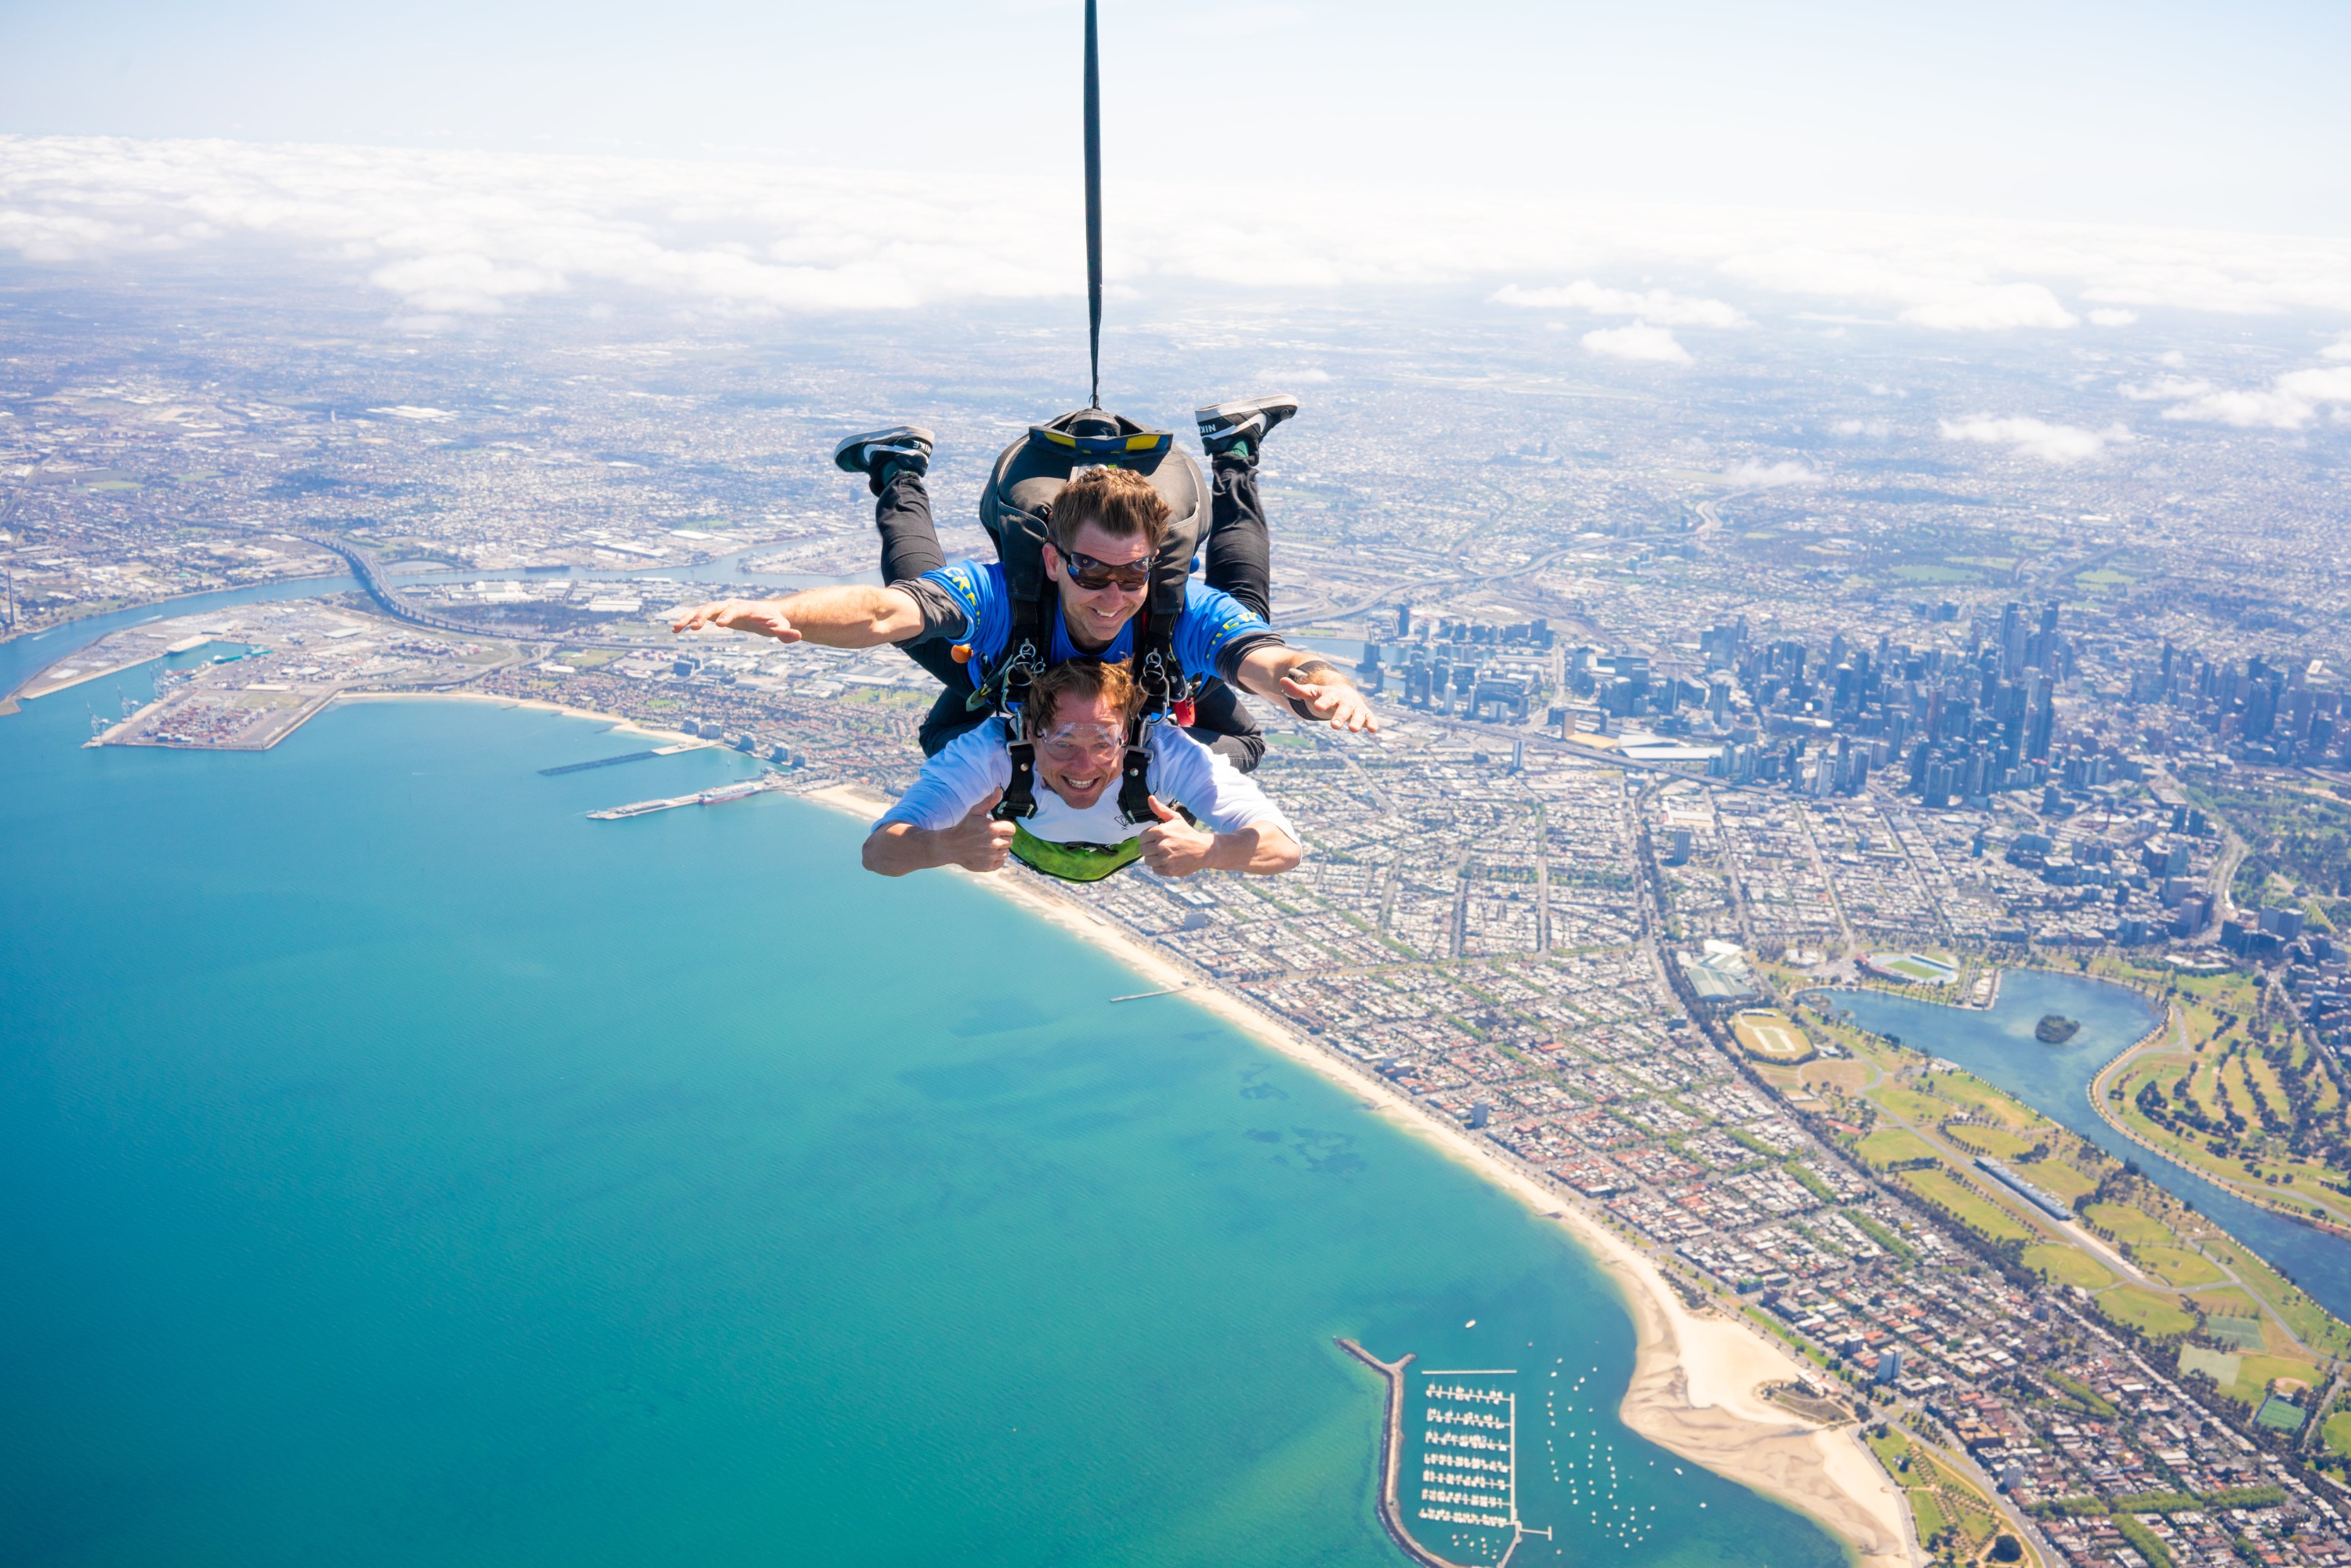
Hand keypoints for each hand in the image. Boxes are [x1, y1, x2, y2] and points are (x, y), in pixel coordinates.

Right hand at [670, 598, 799, 640]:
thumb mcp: (783, 628)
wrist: (768, 614)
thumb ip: (787, 633)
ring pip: (702, 609)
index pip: (736, 609)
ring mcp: (722, 608)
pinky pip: (698, 615)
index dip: (728, 616)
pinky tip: (675, 629)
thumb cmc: (775, 622)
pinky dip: (687, 620)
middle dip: (704, 615)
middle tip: (694, 627)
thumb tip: (797, 636)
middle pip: (715, 606)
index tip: (719, 625)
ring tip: (676, 627)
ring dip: (689, 617)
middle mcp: (732, 605)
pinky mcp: (715, 614)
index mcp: (747, 608)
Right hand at [940, 787, 1015, 872]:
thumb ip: (989, 801)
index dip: (1005, 828)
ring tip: (986, 845)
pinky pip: (1001, 863)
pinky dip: (995, 859)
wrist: (950, 846)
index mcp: (993, 828)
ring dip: (999, 849)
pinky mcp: (988, 866)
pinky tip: (986, 854)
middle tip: (988, 837)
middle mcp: (994, 843)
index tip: (996, 828)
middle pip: (1010, 841)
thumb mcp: (975, 812)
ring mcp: (991, 856)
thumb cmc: (964, 827)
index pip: (1012, 829)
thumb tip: (999, 789)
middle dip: (1002, 838)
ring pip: (1006, 852)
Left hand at [1139, 794, 1217, 877]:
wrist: (1204, 850)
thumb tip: (1149, 797)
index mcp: (1160, 831)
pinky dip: (1160, 867)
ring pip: (1147, 861)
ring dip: (1155, 859)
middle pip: (1142, 850)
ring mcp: (1166, 859)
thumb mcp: (1175, 818)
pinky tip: (1169, 861)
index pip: (1141, 838)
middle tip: (1161, 847)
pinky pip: (1155, 870)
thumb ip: (1160, 809)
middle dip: (1150, 849)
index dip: (1147, 839)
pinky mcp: (1169, 870)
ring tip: (1166, 854)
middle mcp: (1162, 845)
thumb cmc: (1187, 832)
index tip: (1156, 839)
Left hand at [1279, 671, 1378, 732]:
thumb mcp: (1311, 692)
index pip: (1327, 698)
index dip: (1323, 701)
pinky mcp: (1364, 714)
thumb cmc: (1324, 695)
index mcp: (1332, 694)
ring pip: (1357, 714)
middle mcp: (1345, 700)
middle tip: (1334, 726)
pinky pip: (1369, 718)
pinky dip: (1372, 722)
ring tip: (1353, 729)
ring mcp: (1355, 707)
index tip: (1318, 706)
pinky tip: (1374, 729)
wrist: (1344, 693)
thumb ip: (1297, 689)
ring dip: (1356, 721)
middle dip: (1339, 716)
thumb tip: (1281, 680)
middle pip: (1342, 708)